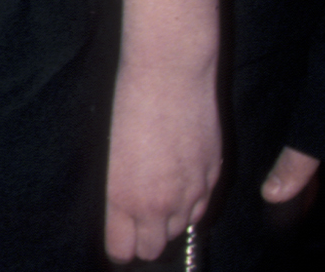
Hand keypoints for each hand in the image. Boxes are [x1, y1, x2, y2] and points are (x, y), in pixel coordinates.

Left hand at [104, 56, 220, 261]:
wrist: (169, 75)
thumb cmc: (129, 103)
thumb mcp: (111, 152)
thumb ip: (119, 189)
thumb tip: (124, 211)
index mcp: (124, 197)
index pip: (123, 248)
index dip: (120, 246)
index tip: (118, 241)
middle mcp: (159, 204)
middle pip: (153, 246)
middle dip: (144, 238)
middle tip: (138, 223)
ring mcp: (190, 193)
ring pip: (180, 230)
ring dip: (169, 222)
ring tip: (159, 202)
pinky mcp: (214, 178)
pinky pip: (202, 208)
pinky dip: (191, 205)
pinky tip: (180, 188)